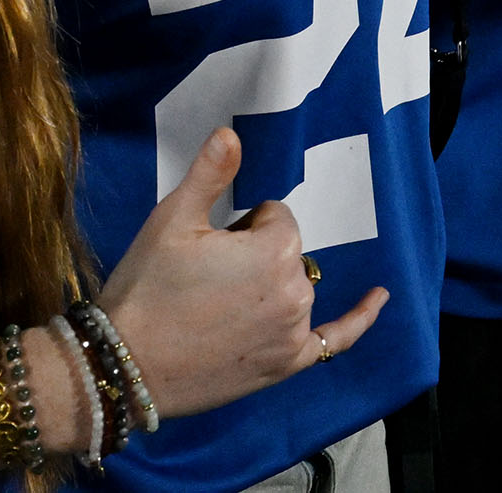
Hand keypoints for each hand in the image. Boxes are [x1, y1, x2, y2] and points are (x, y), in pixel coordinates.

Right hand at [96, 127, 385, 419]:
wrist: (123, 367)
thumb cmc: (146, 289)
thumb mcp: (172, 221)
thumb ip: (209, 174)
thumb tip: (231, 133)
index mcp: (276, 250)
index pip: (274, 218)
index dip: (240, 228)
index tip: (206, 249)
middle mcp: (296, 291)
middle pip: (285, 254)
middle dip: (252, 257)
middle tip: (203, 282)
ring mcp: (294, 332)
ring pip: (293, 289)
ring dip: (269, 288)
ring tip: (214, 308)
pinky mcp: (286, 365)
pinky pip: (334, 338)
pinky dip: (358, 319)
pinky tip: (378, 297)